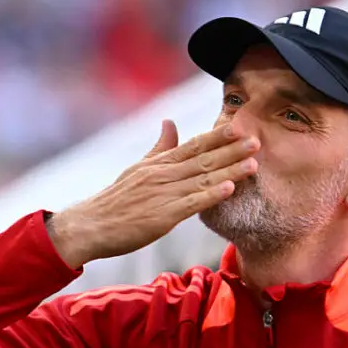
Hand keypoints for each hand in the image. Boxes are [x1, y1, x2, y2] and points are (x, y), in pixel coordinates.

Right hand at [49, 120, 259, 267]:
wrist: (91, 226)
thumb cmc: (116, 201)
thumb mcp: (138, 168)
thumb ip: (159, 148)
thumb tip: (171, 122)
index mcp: (158, 164)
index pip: (193, 146)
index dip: (217, 136)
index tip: (239, 126)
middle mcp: (163, 175)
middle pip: (203, 159)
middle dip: (231, 150)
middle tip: (256, 140)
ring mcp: (163, 194)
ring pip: (202, 179)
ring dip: (230, 170)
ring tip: (253, 162)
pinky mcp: (162, 216)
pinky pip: (191, 203)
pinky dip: (211, 195)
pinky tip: (230, 189)